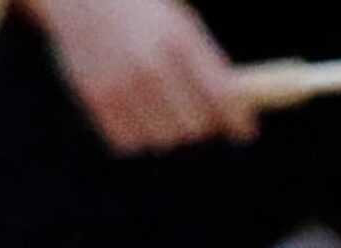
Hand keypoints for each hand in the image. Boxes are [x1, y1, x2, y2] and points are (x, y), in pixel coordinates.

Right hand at [30, 0, 255, 153]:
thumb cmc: (138, 10)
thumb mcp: (177, 21)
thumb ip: (206, 63)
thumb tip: (237, 111)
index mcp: (177, 38)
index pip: (223, 96)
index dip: (238, 120)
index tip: (243, 131)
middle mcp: (151, 63)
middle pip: (195, 126)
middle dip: (201, 123)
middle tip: (195, 113)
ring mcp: (121, 82)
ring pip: (165, 138)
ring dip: (167, 128)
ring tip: (157, 102)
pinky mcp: (96, 97)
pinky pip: (130, 141)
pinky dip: (135, 132)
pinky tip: (131, 106)